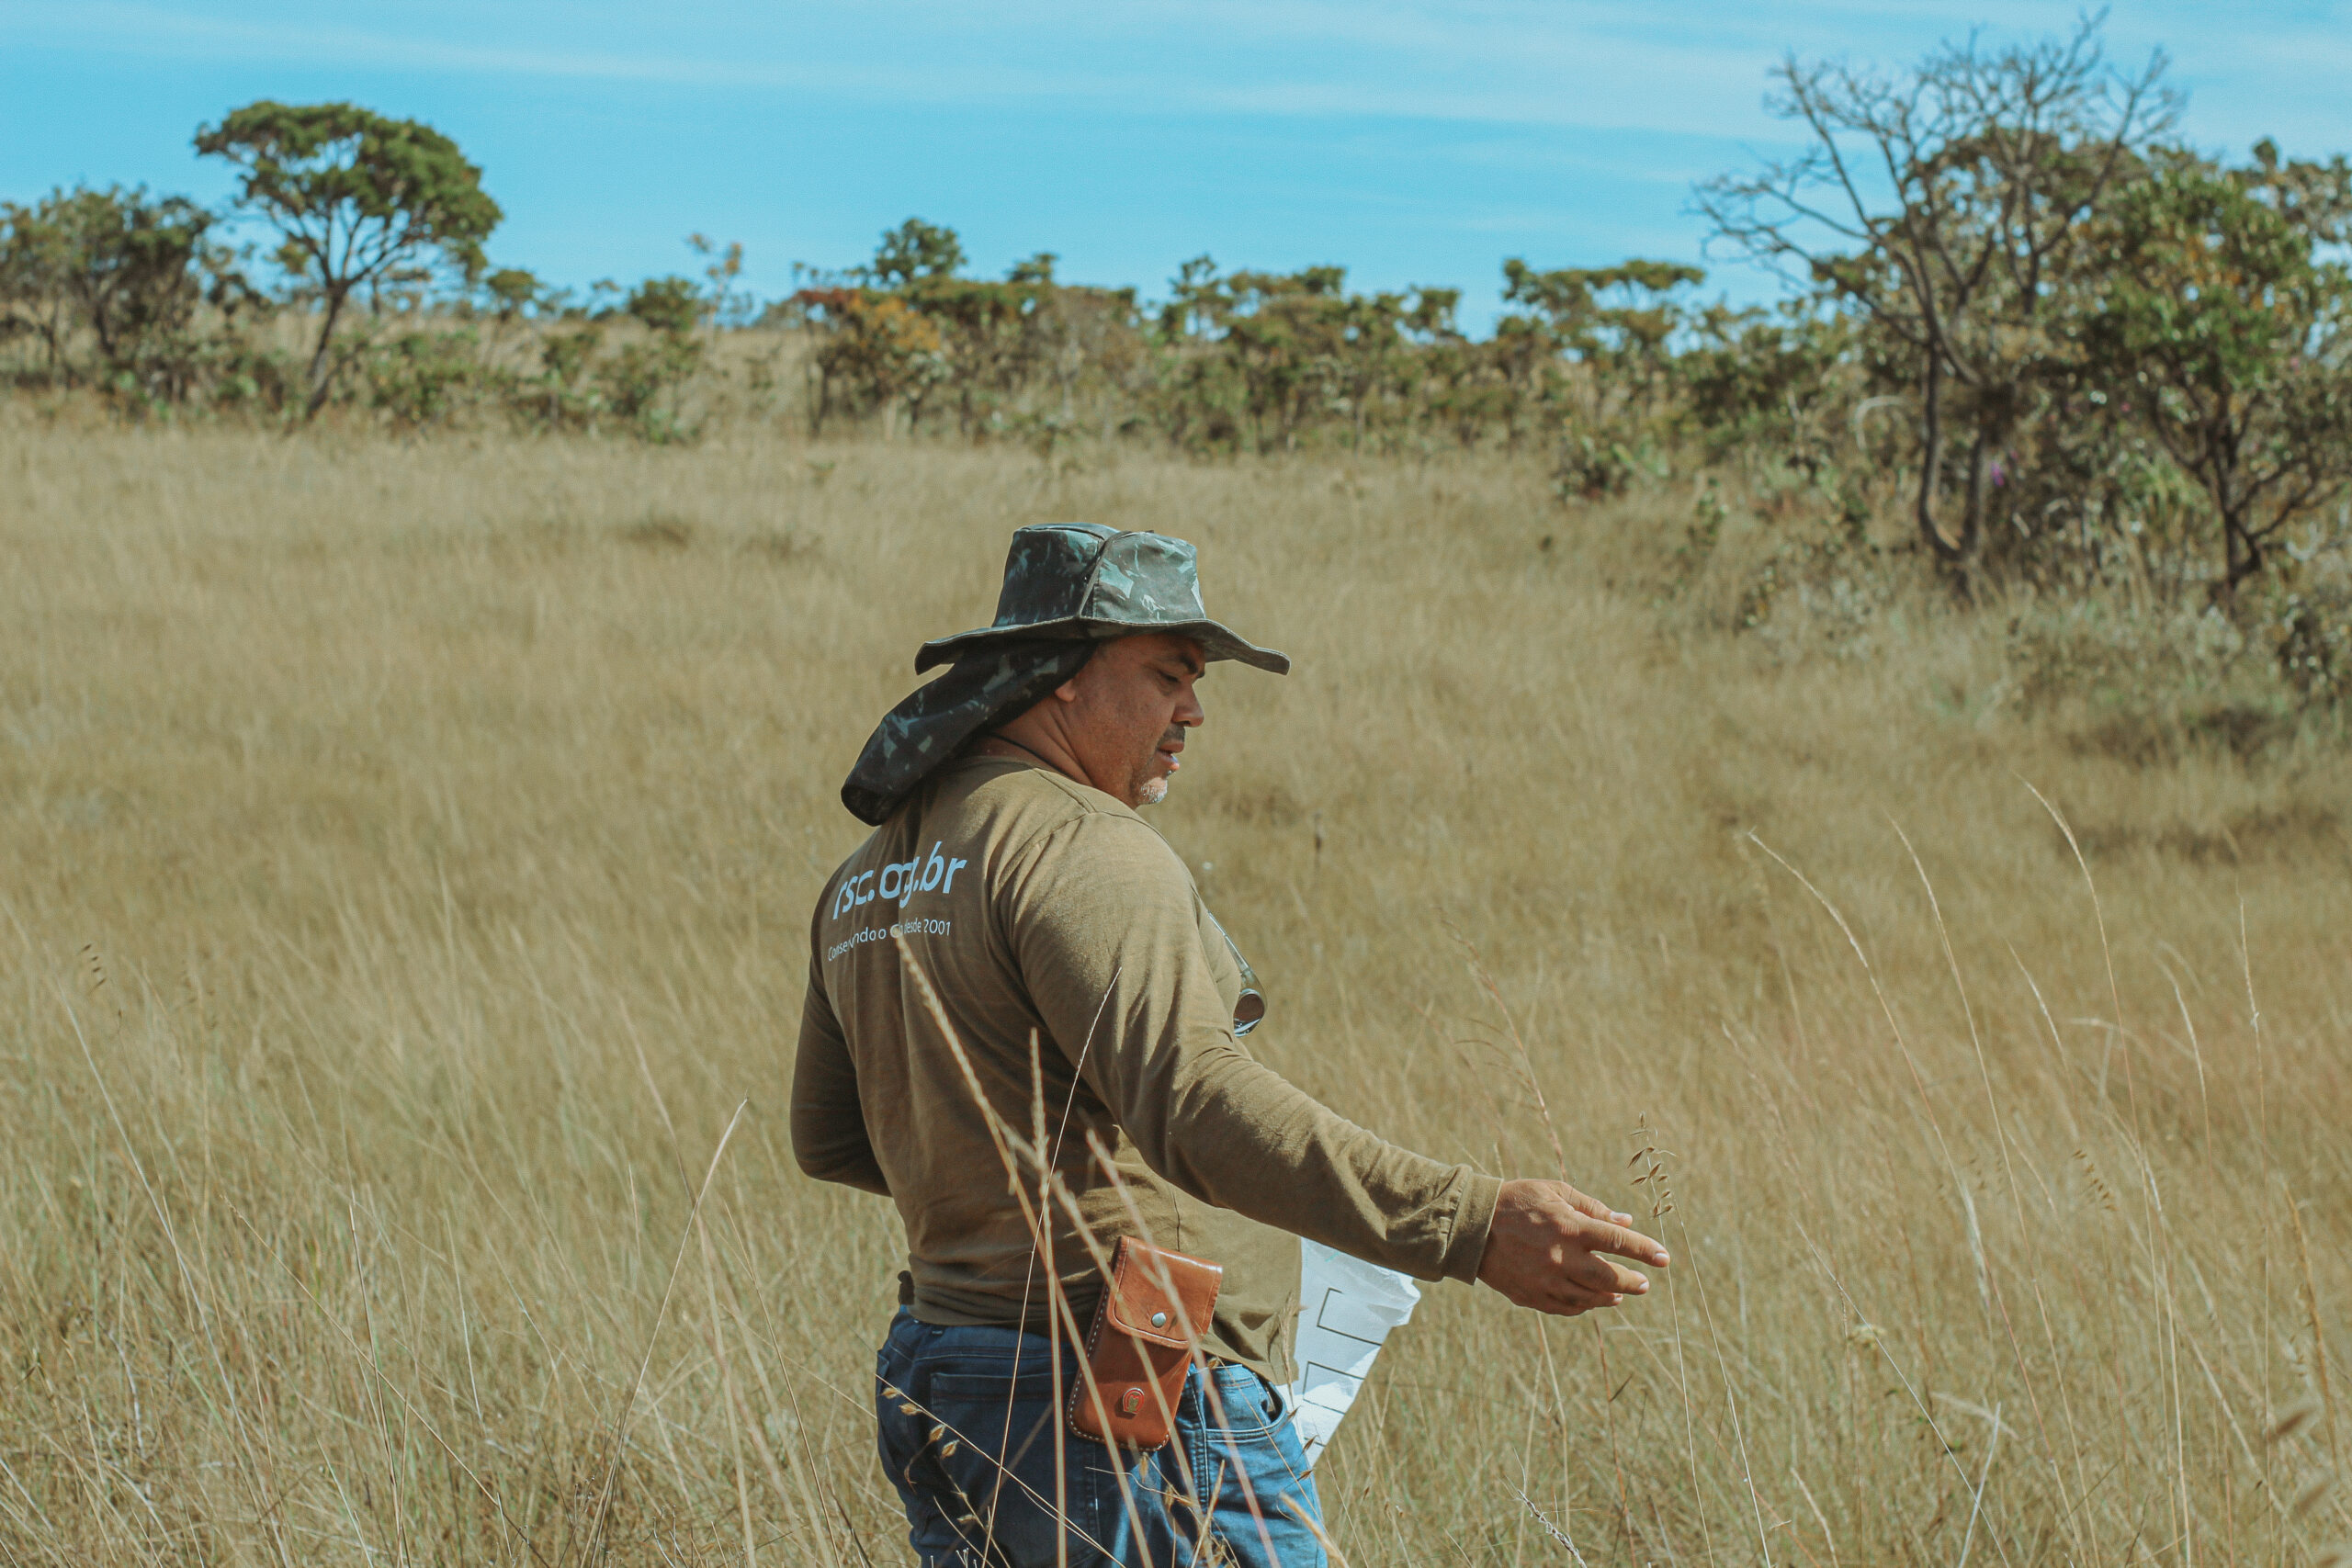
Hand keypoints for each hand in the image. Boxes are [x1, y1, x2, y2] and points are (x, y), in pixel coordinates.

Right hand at [1475, 1179, 1669, 1316]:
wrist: (1472, 1225)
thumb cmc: (1517, 1201)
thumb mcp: (1555, 1191)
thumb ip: (1592, 1207)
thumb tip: (1625, 1222)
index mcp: (1570, 1228)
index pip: (1618, 1242)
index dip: (1645, 1251)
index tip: (1664, 1259)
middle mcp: (1561, 1258)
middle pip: (1609, 1279)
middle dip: (1632, 1283)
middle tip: (1644, 1284)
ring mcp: (1546, 1281)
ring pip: (1590, 1299)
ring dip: (1610, 1297)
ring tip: (1620, 1294)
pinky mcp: (1531, 1296)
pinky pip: (1566, 1308)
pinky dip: (1584, 1306)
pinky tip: (1592, 1301)